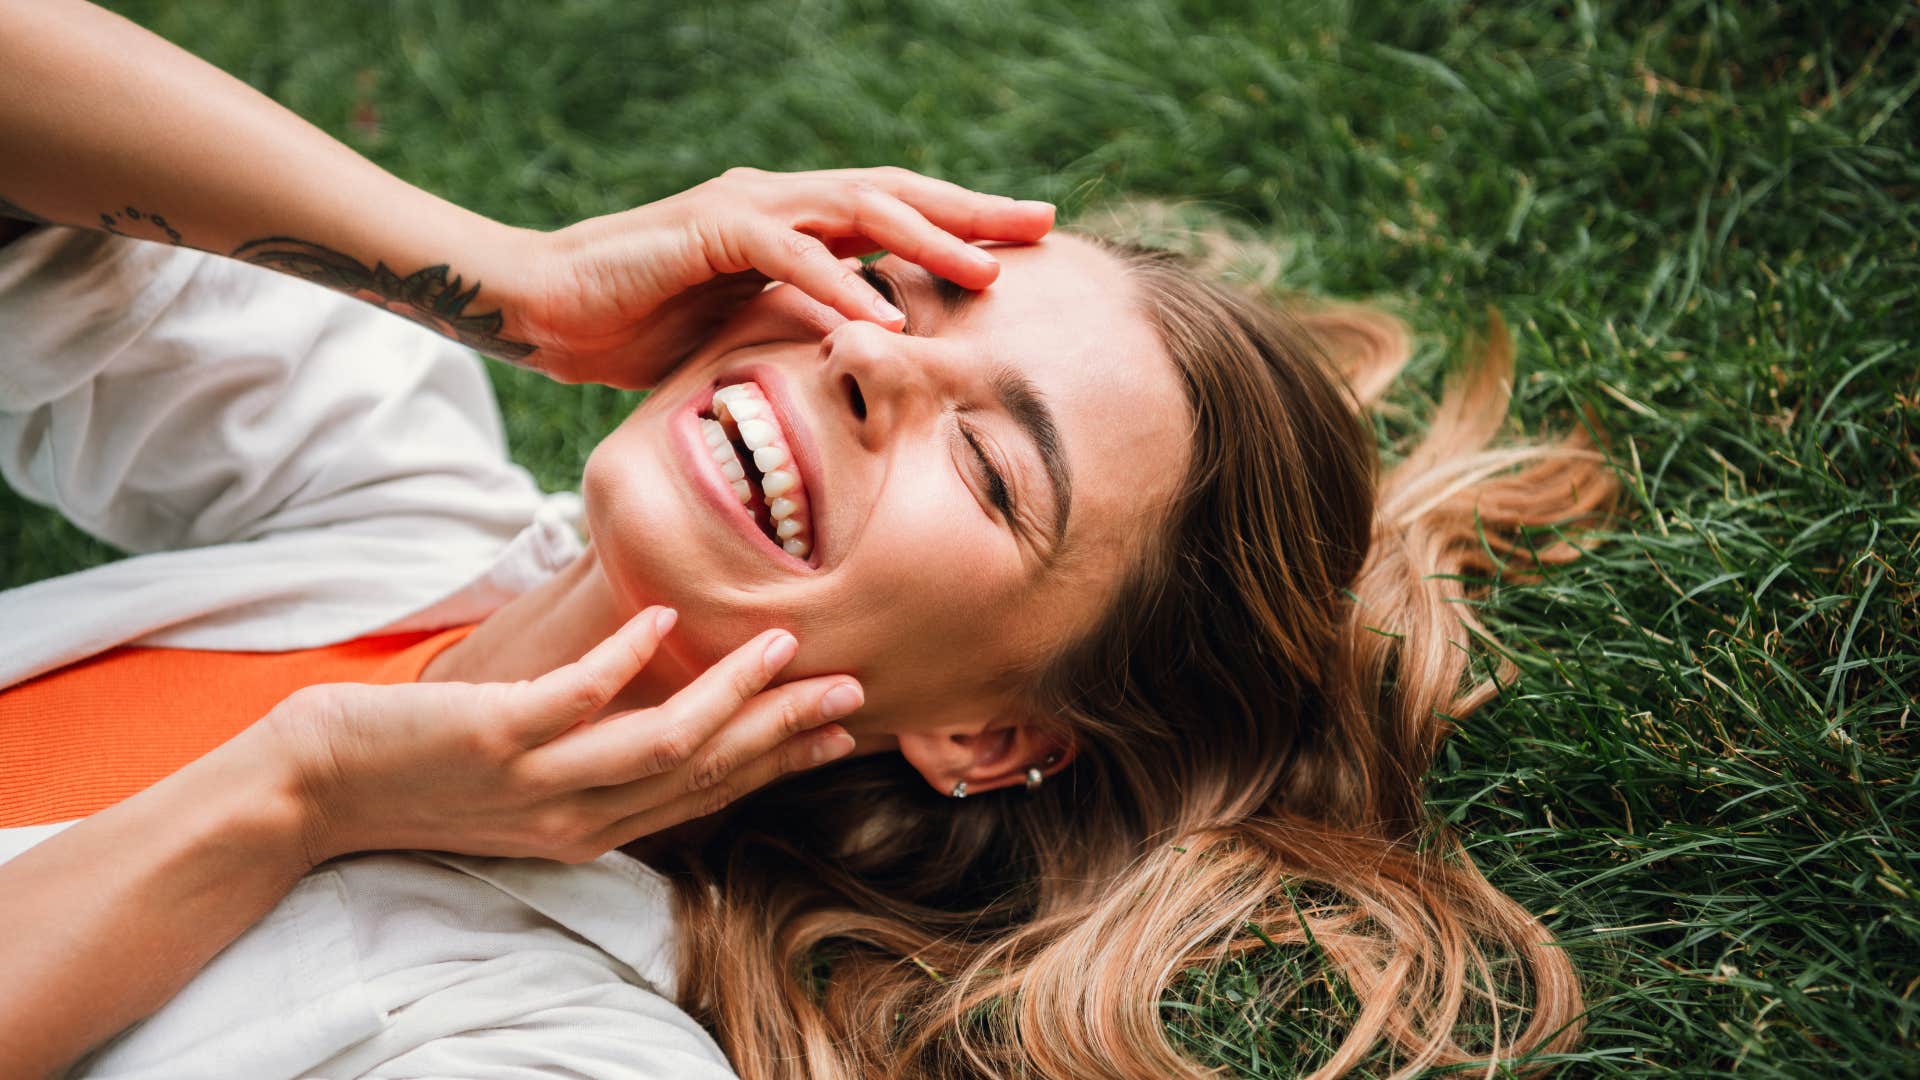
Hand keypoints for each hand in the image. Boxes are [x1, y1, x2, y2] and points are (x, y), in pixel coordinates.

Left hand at [264, 608, 861, 866]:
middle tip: (848, 688)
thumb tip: (652, 691)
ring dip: (729, 693)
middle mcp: (575, 818)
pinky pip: (577, 699)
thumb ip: (589, 750)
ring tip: (778, 643)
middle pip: (703, 771)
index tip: (839, 731)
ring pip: (661, 744)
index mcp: (590, 828)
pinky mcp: (491, 739)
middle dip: (782, 729)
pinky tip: (662, 617)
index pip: (705, 793)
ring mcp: (536, 783)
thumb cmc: (417, 773)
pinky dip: (626, 658)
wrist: (309, 791)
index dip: (777, 761)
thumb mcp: (522, 781)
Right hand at [501, 166, 1054, 386]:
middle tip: (1042, 225)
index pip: (893, 215)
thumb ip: (804, 328)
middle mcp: (779, 202)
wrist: (548, 311)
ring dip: (924, 240)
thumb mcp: (747, 333)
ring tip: (985, 271)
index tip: (1027, 244)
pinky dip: (837, 281)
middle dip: (971, 212)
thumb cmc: (642, 328)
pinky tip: (882, 311)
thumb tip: (869, 353)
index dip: (961, 224)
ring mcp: (744, 209)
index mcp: (794, 222)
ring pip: (854, 210)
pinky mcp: (706, 232)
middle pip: (894, 196)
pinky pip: (787, 254)